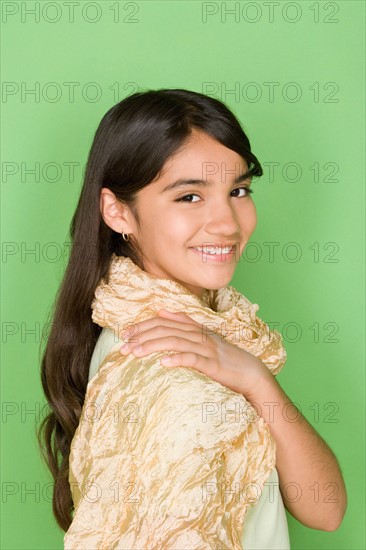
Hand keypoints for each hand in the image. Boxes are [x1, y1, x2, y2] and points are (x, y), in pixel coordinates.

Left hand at [119, 308, 273, 398]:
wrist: (251, 373)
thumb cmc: (225, 357)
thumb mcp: (203, 337)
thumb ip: (183, 322)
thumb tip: (161, 310)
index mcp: (195, 328)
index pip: (164, 322)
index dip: (144, 326)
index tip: (125, 334)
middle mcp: (199, 335)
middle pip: (166, 330)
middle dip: (142, 337)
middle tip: (123, 346)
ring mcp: (207, 349)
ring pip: (176, 342)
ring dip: (153, 346)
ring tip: (135, 353)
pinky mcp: (214, 364)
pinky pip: (194, 359)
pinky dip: (178, 359)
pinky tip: (163, 363)